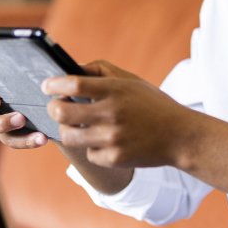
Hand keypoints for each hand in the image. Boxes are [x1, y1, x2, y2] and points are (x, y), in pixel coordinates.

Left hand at [43, 60, 197, 168]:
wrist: (181, 136)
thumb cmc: (152, 104)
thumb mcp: (131, 80)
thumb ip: (101, 71)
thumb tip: (71, 69)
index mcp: (115, 89)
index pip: (73, 84)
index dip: (54, 85)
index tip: (46, 86)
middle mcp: (112, 113)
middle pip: (62, 112)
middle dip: (53, 109)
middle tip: (55, 107)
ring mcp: (113, 138)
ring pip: (69, 136)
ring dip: (67, 130)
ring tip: (73, 126)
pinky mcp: (115, 158)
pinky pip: (89, 153)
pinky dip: (92, 148)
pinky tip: (103, 142)